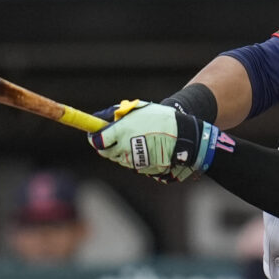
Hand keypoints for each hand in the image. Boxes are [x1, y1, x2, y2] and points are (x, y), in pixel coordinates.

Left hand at [89, 100, 222, 181]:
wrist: (183, 134)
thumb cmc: (159, 118)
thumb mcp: (137, 110)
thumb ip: (116, 114)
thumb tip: (99, 118)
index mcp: (122, 131)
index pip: (98, 141)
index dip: (95, 139)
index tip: (95, 136)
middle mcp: (126, 148)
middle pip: (106, 153)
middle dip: (107, 146)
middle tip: (114, 138)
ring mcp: (135, 161)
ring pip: (120, 160)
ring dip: (122, 152)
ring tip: (136, 140)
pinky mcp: (144, 169)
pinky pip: (133, 165)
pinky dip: (135, 159)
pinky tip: (145, 148)